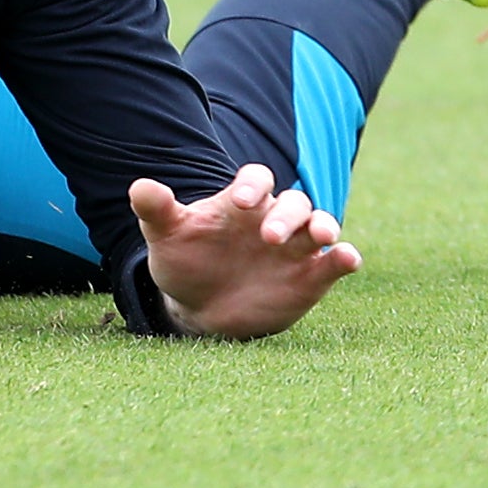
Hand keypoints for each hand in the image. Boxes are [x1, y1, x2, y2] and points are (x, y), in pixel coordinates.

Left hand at [128, 163, 360, 339]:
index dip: (252, 184)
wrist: (200, 308)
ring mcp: (295, 248)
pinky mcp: (311, 277)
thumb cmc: (185, 262)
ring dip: (324, 227)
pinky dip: (344, 257)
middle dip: (286, 216)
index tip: (240, 200)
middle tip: (269, 237)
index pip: (256, 179)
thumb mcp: (166, 236)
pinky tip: (348, 258)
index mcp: (241, 202)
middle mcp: (273, 219)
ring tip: (322, 236)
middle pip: (293, 203)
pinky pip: (333, 263)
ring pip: (319, 225)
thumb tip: (139, 187)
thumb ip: (156, 211)